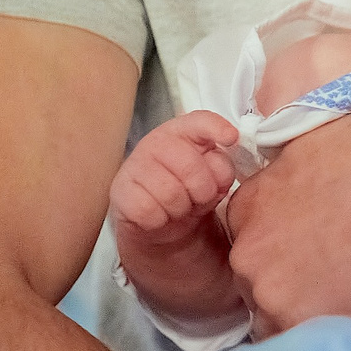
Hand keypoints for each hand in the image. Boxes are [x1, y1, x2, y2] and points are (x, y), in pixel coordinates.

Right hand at [110, 113, 240, 245]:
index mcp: (183, 133)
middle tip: (199, 198)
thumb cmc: (191, 197)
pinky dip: (160, 220)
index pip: (199, 121)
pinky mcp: (119, 191)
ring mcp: (134, 165)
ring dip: (181, 209)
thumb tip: (225, 158)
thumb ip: (222, 166)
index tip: (231, 138)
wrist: (164, 229)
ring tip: (180, 207)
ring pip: (171, 193)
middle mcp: (156, 143)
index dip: (215, 127)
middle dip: (203, 190)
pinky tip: (160, 216)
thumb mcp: (215, 180)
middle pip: (191, 166)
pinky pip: (149, 211)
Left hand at [225, 107, 350, 339]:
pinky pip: (306, 343)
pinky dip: (331, 336)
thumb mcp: (322, 138)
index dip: (288, 251)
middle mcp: (248, 250)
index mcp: (249, 204)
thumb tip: (304, 178)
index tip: (320, 253)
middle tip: (344, 278)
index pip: (253, 242)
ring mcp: (270, 291)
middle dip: (294, 285)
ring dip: (310, 315)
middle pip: (260, 284)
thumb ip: (294, 168)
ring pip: (279, 319)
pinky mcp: (302, 323)